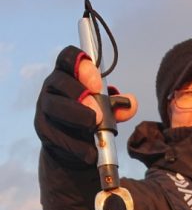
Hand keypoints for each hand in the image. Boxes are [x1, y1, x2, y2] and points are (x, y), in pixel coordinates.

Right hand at [34, 45, 137, 165]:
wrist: (74, 147)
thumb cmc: (90, 118)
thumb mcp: (106, 110)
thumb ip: (117, 106)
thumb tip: (131, 104)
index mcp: (69, 74)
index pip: (68, 58)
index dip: (82, 66)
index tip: (97, 84)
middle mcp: (53, 86)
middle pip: (61, 82)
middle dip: (81, 96)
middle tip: (98, 114)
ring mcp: (45, 107)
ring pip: (54, 107)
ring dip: (76, 117)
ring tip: (93, 128)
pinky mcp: (43, 129)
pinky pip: (55, 134)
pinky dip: (75, 144)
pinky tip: (89, 151)